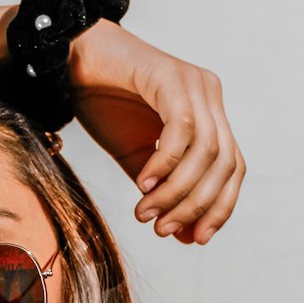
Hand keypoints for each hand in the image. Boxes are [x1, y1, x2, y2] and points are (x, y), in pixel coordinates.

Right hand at [68, 20, 245, 245]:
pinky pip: (179, 129)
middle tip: (162, 229)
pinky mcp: (169, 76)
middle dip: (196, 204)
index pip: (233, 169)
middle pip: (224, 164)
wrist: (70, 63)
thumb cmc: (104, 106)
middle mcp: (209, 95)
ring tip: (145, 211)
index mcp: (209, 114)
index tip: (196, 239)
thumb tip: (183, 237)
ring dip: (177, 190)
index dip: (220, 207)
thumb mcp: (138, 162)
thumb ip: (163, 194)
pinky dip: (163, 163)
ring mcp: (193, 83)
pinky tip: (142, 183)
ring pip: (206, 150)